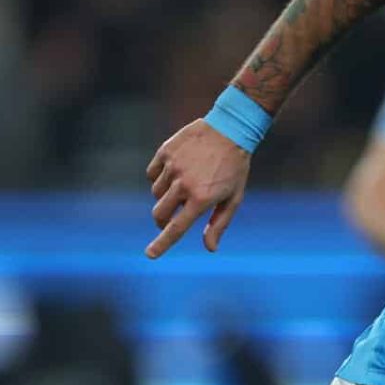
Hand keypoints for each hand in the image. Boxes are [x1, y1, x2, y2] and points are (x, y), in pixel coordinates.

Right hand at [145, 120, 251, 257]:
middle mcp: (184, 184)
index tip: (150, 255)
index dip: (162, 244)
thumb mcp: (233, 198)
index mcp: (201, 199)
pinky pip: (152, 173)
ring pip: (155, 192)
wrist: (230, 129)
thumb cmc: (235, 168)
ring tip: (183, 185)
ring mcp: (173, 166)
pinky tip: (174, 171)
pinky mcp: (165, 151)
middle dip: (162, 220)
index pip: (176, 228)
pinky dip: (159, 177)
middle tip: (171, 218)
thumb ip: (218, 224)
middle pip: (159, 213)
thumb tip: (209, 248)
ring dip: (164, 196)